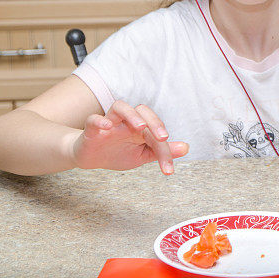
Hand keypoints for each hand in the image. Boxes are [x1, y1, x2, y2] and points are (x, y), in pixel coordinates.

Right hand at [71, 100, 187, 174]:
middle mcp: (127, 121)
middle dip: (154, 122)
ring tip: (140, 127)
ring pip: (120, 107)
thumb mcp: (142, 154)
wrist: (92, 159)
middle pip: (142, 110)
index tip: (168, 170)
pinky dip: (100, 121)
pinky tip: (107, 127)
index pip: (157, 132)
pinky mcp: (92, 129)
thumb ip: (162, 151)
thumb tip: (187, 148)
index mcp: (141, 127)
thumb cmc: (119, 153)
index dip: (165, 150)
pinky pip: (93, 119)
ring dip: (132, 115)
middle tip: (163, 138)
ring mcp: (109, 122)